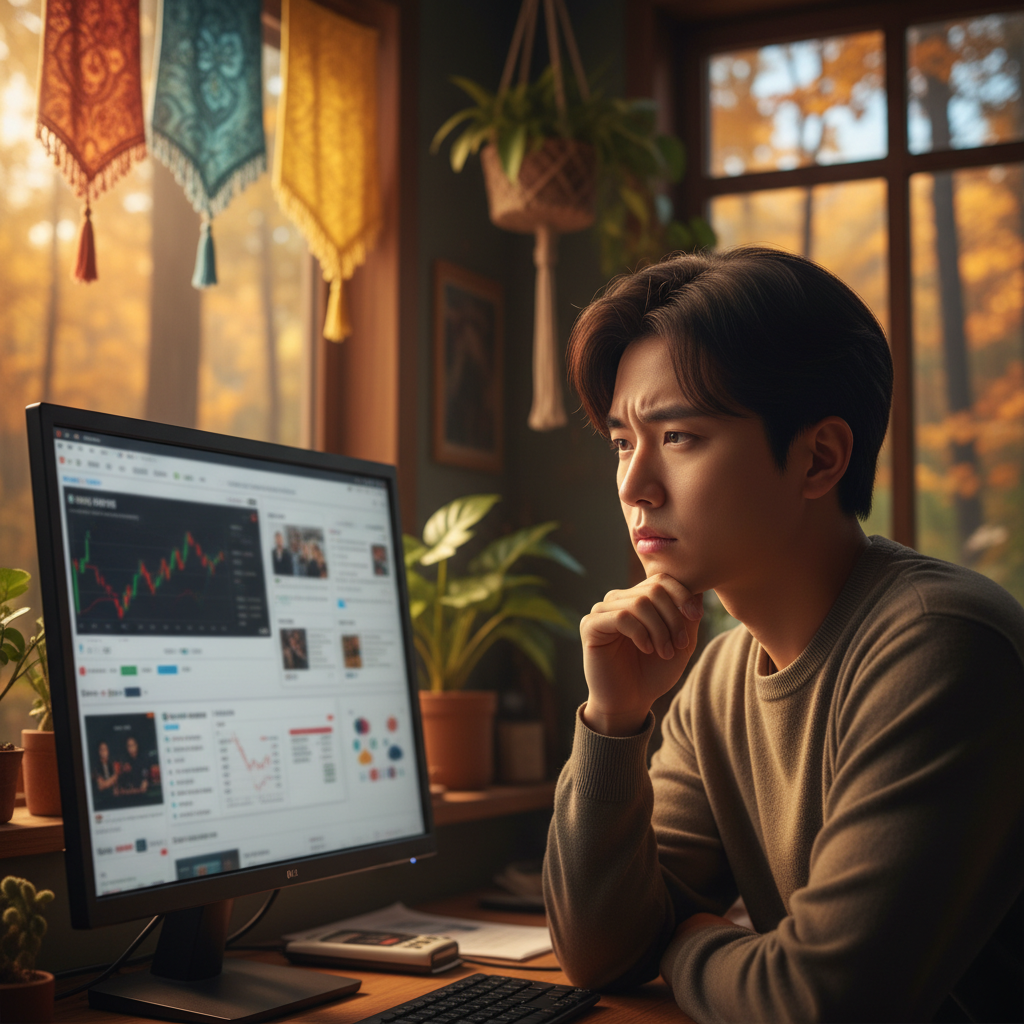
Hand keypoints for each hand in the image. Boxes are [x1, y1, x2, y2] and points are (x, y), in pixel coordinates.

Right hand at [580, 574, 702, 735]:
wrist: (630, 702)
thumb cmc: (654, 672)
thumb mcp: (681, 642)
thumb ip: (688, 616)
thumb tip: (698, 589)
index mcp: (638, 599)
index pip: (661, 579)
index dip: (681, 594)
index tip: (696, 616)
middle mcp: (619, 600)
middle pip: (653, 588)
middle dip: (673, 617)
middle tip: (681, 644)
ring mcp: (603, 611)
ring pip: (639, 602)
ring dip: (659, 629)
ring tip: (665, 652)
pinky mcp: (590, 625)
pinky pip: (621, 616)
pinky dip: (640, 633)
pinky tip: (646, 649)